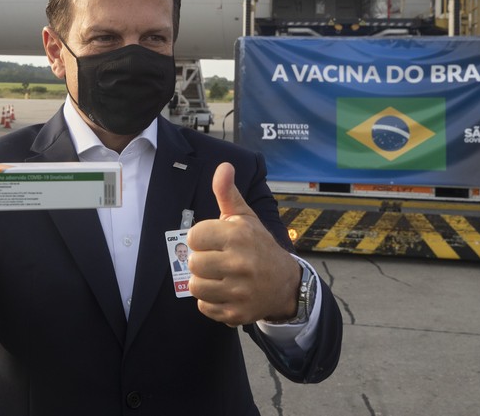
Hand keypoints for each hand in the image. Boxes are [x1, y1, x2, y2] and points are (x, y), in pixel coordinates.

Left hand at [187, 163, 299, 326]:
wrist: (286, 283)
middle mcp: (240, 263)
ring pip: (195, 286)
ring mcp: (239, 291)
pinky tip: (226, 292)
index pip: (194, 236)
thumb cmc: (258, 245)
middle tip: (219, 260)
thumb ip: (228, 193)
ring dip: (204, 281)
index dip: (202, 238)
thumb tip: (223, 166)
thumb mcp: (245, 217)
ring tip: (220, 276)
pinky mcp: (236, 314)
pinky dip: (211, 301)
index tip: (215, 241)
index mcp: (238, 236)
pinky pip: (204, 307)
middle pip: (193, 263)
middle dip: (203, 260)